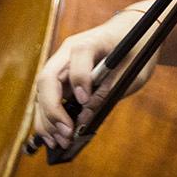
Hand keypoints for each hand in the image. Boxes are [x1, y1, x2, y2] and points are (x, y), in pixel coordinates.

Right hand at [27, 8, 158, 153]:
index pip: (79, 54)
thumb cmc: (135, 51)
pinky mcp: (60, 78)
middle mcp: (68, 51)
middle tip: (67, 134)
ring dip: (46, 119)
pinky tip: (52, 138)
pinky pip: (46, 99)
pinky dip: (47, 119)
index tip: (85, 101)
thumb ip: (109, 91)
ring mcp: (61, 64)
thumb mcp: (133, 71)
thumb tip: (84, 117)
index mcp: (92, 41)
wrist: (129, 34)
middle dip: (53, 109)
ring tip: (59, 143)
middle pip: (48, 78)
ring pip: (42, 92)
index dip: (80, 78)